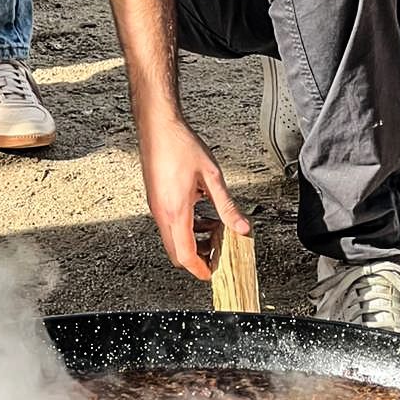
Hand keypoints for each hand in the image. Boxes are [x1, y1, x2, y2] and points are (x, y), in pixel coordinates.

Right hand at [140, 116, 248, 278]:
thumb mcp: (212, 177)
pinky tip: (203, 212)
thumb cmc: (179, 146)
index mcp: (175, 212)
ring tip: (216, 230)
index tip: (213, 273)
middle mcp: (162, 213)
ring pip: (173, 238)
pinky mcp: (156, 199)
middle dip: (199, 257)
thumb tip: (242, 226)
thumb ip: (227, 206)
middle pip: (177, 251)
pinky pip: (170, 223)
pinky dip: (187, 226)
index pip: (185, 255)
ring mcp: (156, 207)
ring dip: (194, 240)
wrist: (157, 126)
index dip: (200, 269)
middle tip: (219, 252)